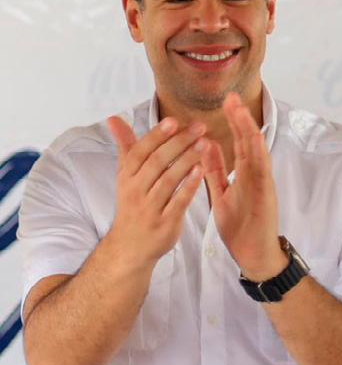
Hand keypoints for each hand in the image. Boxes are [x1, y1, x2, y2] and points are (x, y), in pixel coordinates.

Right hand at [107, 116, 209, 268]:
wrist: (130, 246)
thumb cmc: (132, 203)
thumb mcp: (125, 175)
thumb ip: (125, 145)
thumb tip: (113, 118)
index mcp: (127, 176)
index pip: (140, 151)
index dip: (157, 136)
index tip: (174, 121)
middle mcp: (135, 191)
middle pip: (157, 163)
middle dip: (178, 143)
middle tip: (199, 128)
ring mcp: (149, 209)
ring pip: (168, 181)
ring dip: (187, 161)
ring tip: (204, 144)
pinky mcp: (164, 224)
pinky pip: (178, 203)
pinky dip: (189, 187)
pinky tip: (201, 172)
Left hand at [201, 92, 286, 279]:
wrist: (253, 255)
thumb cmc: (240, 225)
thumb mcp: (222, 193)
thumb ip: (216, 170)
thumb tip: (207, 145)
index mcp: (244, 173)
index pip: (239, 141)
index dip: (233, 121)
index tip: (225, 102)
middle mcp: (255, 174)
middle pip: (249, 140)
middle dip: (240, 118)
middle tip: (231, 96)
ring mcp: (262, 183)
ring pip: (257, 151)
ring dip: (249, 130)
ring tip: (239, 110)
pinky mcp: (266, 195)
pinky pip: (262, 171)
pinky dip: (259, 153)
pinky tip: (254, 138)